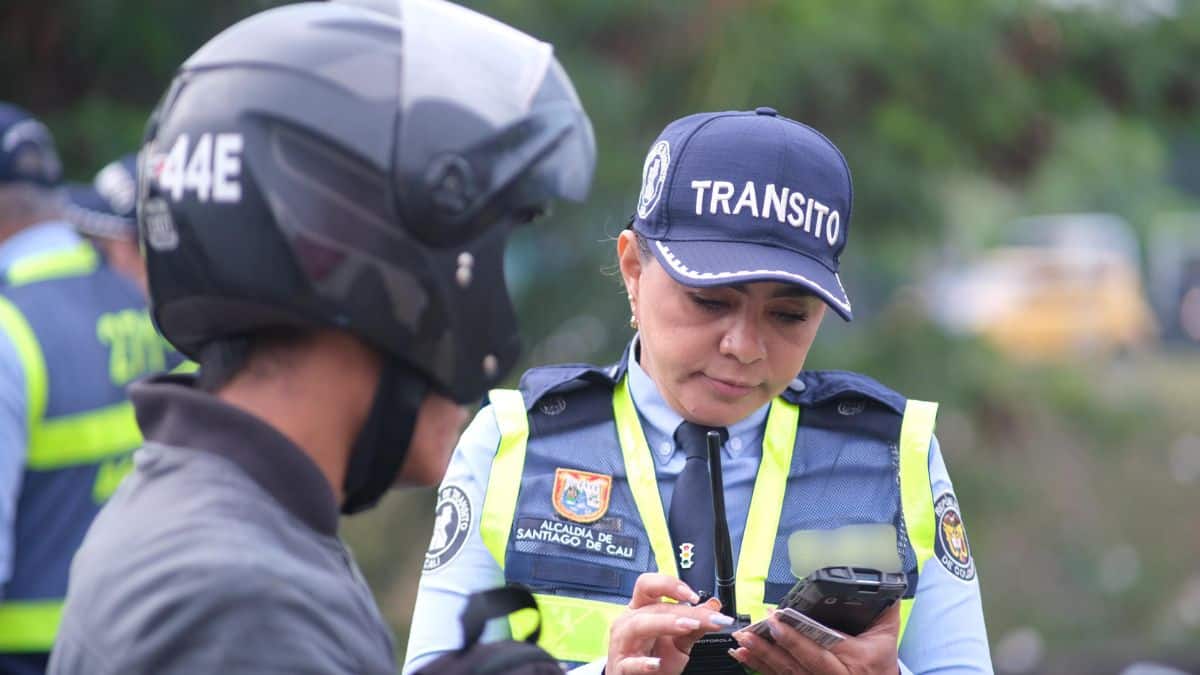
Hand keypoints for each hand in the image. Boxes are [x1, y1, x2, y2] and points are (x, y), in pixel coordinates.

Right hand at [606, 573, 734, 674]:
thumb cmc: (654, 657)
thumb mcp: (678, 643)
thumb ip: (695, 626)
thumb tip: (714, 606)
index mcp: (642, 610)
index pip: (649, 585)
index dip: (670, 585)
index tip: (694, 596)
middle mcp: (629, 622)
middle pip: (651, 607)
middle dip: (682, 611)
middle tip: (709, 618)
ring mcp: (623, 644)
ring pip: (637, 626)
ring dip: (664, 624)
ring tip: (687, 627)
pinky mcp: (621, 668)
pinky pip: (629, 663)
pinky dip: (642, 663)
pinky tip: (656, 663)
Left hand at [728, 603, 900, 674]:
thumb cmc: (880, 667)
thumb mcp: (886, 639)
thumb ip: (883, 611)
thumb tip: (883, 585)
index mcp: (849, 662)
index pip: (818, 648)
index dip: (794, 636)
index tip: (776, 619)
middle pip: (795, 663)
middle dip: (771, 646)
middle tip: (751, 629)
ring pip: (783, 672)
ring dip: (760, 656)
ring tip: (742, 640)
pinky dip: (759, 666)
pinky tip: (743, 655)